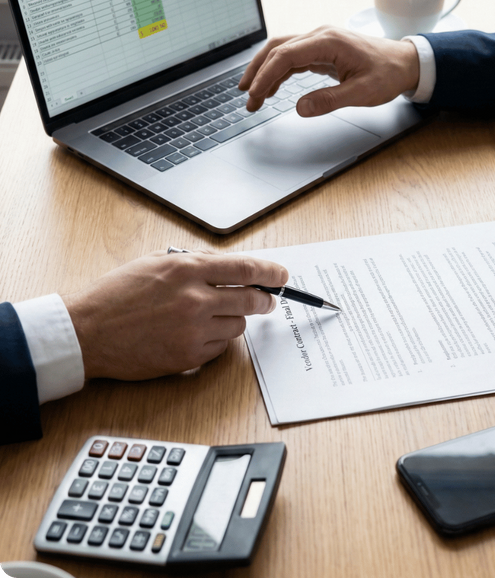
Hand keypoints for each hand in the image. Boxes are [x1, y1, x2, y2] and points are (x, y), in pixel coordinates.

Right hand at [62, 251, 287, 379]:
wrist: (88, 332)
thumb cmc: (118, 294)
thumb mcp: (155, 262)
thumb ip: (195, 262)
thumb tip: (230, 267)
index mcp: (187, 269)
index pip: (245, 267)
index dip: (270, 271)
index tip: (282, 275)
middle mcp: (195, 299)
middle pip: (252, 299)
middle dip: (264, 299)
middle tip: (266, 299)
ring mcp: (193, 330)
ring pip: (239, 325)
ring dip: (232, 319)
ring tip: (208, 316)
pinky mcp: (189, 356)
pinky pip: (221, 347)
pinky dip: (216, 340)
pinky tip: (195, 334)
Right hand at [239, 25, 419, 116]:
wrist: (404, 64)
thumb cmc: (387, 75)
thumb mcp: (361, 93)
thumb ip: (329, 101)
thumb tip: (300, 109)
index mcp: (328, 42)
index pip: (286, 55)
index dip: (265, 75)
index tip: (254, 94)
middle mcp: (320, 37)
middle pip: (277, 48)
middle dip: (257, 72)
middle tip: (247, 97)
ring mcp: (320, 42)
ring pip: (281, 51)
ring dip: (264, 71)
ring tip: (253, 95)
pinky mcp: (321, 51)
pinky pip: (292, 58)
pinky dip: (278, 73)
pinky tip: (271, 89)